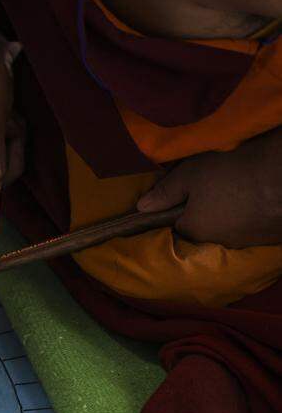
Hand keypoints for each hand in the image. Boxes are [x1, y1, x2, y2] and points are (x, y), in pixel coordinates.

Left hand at [136, 126, 281, 247]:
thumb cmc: (232, 171)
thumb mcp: (190, 174)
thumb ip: (165, 191)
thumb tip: (142, 207)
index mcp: (195, 230)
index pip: (178, 224)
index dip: (181, 206)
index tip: (189, 191)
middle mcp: (220, 242)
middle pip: (205, 227)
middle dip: (207, 211)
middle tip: (217, 186)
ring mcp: (249, 241)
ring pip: (232, 229)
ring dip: (233, 215)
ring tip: (239, 192)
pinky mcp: (272, 237)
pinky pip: (255, 228)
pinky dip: (254, 217)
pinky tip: (258, 199)